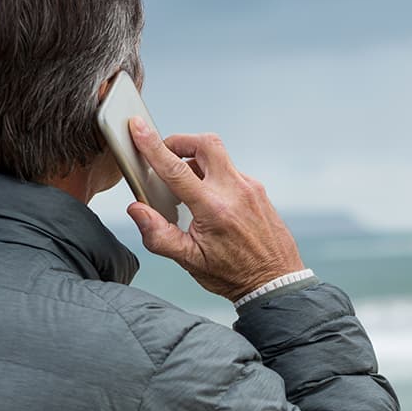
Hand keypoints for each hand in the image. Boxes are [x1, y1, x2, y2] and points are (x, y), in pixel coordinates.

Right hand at [126, 117, 304, 301]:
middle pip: (205, 143)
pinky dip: (214, 176)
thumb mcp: (189, 261)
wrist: (274, 282)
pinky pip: (231, 171)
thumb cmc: (233, 275)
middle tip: (166, 154)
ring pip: (219, 156)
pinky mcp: (258, 191)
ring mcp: (250, 188)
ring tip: (185, 186)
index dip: (152, 145)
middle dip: (181, 141)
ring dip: (197, 160)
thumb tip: (137, 210)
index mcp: (213, 208)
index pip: (176, 168)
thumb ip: (159, 235)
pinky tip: (208, 199)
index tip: (138, 128)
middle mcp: (234, 191)